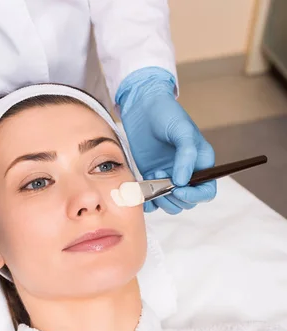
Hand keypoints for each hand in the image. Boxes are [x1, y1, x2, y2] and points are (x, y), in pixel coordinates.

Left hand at [116, 67, 216, 213]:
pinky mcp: (153, 178)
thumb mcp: (182, 131)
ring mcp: (169, 177)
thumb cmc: (167, 114)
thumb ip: (186, 156)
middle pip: (187, 202)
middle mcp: (187, 174)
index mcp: (202, 163)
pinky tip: (143, 189)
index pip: (206, 192)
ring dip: (160, 198)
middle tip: (160, 177)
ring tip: (152, 176)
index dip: (194, 196)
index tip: (178, 190)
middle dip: (174, 197)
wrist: (142, 106)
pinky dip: (148, 201)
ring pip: (171, 205)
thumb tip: (182, 182)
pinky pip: (153, 201)